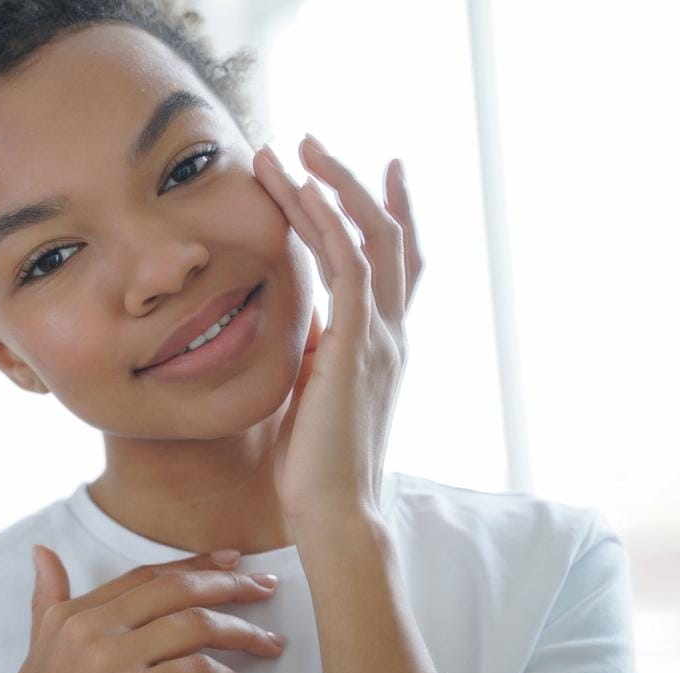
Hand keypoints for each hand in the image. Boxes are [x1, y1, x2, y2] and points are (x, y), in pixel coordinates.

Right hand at [0, 546, 284, 672]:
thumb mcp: (37, 656)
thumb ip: (46, 603)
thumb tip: (43, 553)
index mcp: (69, 617)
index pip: (145, 577)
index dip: (193, 566)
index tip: (228, 562)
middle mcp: (88, 630)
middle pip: (175, 590)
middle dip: (229, 585)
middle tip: (264, 587)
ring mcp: (110, 662)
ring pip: (194, 625)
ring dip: (241, 631)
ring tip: (268, 642)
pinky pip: (198, 672)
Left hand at [253, 135, 424, 532]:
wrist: (333, 512)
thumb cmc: (319, 463)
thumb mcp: (319, 392)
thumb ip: (322, 352)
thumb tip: (310, 324)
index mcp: (384, 345)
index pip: (397, 265)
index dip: (389, 213)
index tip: (376, 170)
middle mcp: (391, 333)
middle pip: (390, 236)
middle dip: (355, 183)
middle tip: (315, 142)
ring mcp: (380, 337)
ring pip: (367, 238)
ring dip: (330, 186)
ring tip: (294, 147)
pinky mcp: (356, 346)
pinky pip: (349, 266)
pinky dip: (327, 223)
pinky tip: (303, 191)